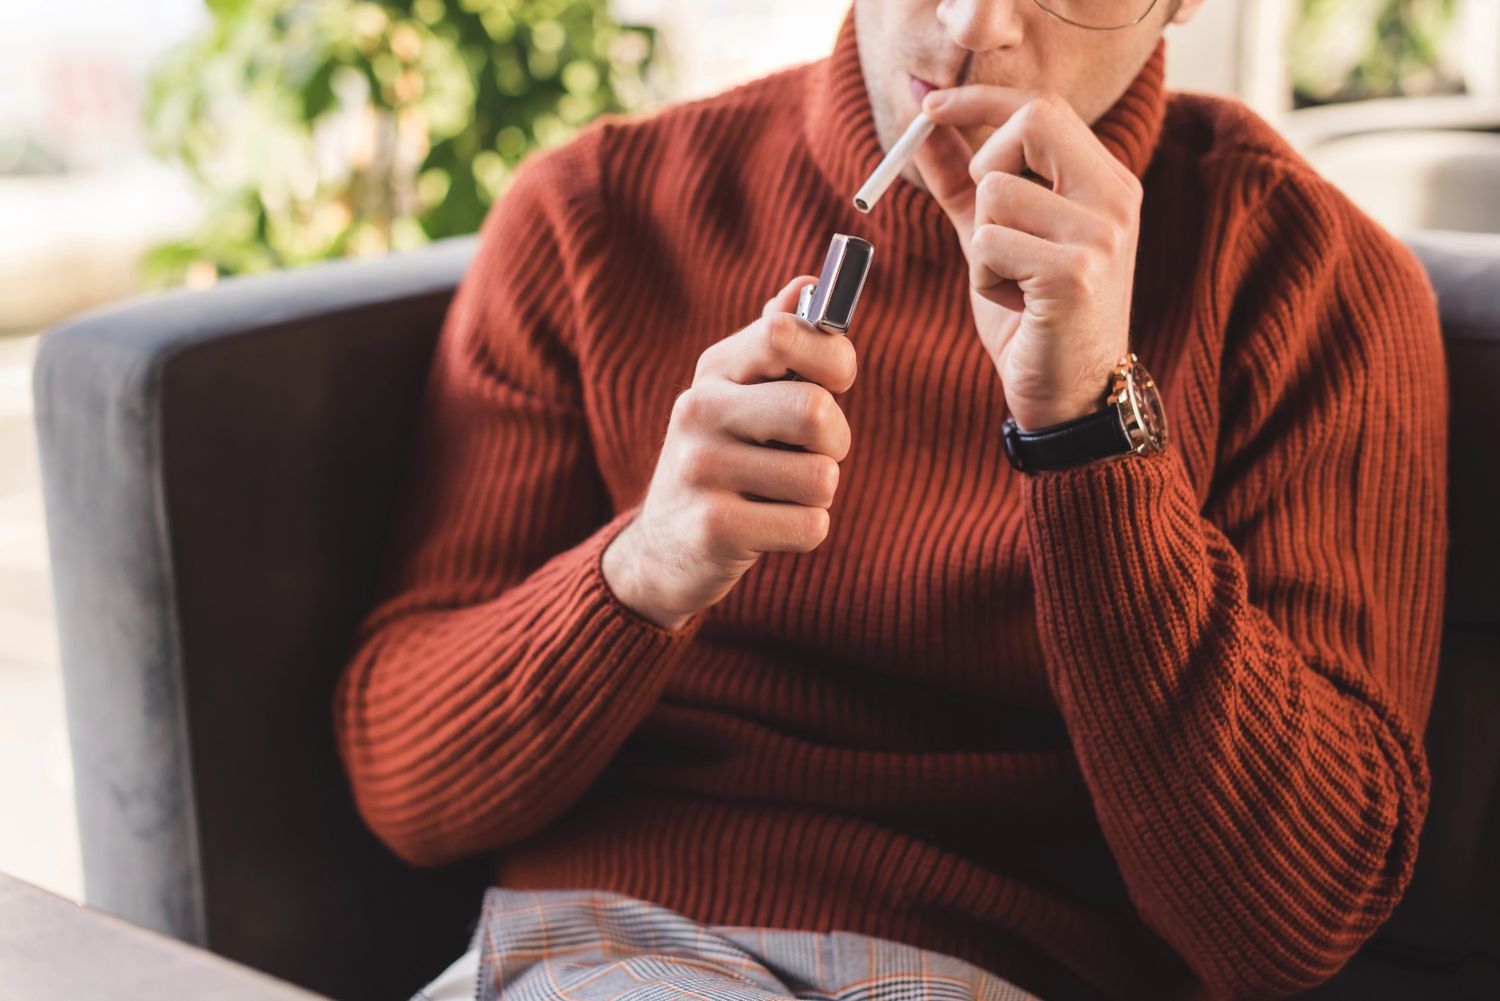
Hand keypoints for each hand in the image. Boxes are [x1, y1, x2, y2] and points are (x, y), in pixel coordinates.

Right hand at [602, 276, 856, 629]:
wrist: (662, 549)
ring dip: (817, 494)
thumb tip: (809, 286)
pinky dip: (803, 532)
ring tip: (776, 494)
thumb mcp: (743, 397)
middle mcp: (699, 411)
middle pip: (816, 411)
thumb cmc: (728, 460)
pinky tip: (765, 528)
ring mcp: (700, 469)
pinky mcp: (713, 528)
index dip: (834, 360)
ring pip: (822, 478)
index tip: (833, 384)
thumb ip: (780, 343)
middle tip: (810, 454)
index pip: (785, 333)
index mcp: (716, 370)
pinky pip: (810, 526)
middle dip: (836, 440)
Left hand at [913, 87, 1140, 430]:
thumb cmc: (1033, 318)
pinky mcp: (1076, 274)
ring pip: (996, 192)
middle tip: (989, 224)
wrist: (1069, 397)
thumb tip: (924, 124)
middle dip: (984, 166)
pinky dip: (984, 278)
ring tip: (1011, 283)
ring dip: (981, 245)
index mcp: (1105, 182)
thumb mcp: (993, 239)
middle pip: (1031, 122)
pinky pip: (990, 243)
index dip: (981, 99)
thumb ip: (961, 181)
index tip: (930, 105)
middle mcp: (1115, 199)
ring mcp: (1101, 235)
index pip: (1044, 106)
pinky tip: (1016, 305)